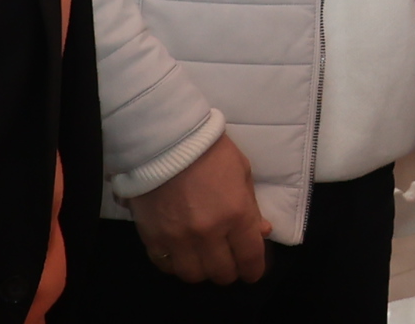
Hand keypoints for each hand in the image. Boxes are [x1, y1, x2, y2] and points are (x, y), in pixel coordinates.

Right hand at [129, 133, 270, 283]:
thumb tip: (262, 233)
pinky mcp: (152, 238)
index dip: (254, 270)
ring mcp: (178, 238)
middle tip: (229, 261)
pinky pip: (165, 266)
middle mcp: (208, 233)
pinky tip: (180, 253)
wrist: (165, 139)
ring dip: (202, 271)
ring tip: (204, 259)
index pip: (250, 258)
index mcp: (236, 215)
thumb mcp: (242, 173)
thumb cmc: (210, 150)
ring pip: (193, 276)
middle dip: (230, 271)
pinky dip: (175, 264)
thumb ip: (252, 208)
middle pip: (222, 273)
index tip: (253, 272)